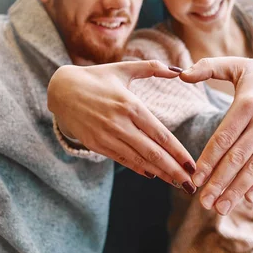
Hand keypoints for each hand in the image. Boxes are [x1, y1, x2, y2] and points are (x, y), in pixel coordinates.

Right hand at [48, 61, 196, 193]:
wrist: (61, 90)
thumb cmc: (96, 78)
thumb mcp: (123, 69)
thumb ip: (152, 68)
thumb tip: (177, 70)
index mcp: (131, 105)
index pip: (161, 134)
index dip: (178, 152)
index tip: (192, 165)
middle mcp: (120, 123)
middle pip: (153, 152)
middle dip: (174, 170)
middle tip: (190, 184)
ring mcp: (107, 136)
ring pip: (139, 160)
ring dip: (160, 173)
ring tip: (177, 183)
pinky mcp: (97, 144)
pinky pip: (122, 159)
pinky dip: (139, 168)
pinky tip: (153, 175)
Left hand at [179, 57, 252, 213]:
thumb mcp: (238, 65)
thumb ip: (208, 68)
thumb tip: (181, 74)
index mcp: (248, 103)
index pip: (224, 138)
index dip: (209, 161)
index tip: (195, 179)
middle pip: (238, 158)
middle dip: (219, 183)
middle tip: (204, 203)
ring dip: (237, 190)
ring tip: (221, 208)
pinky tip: (248, 200)